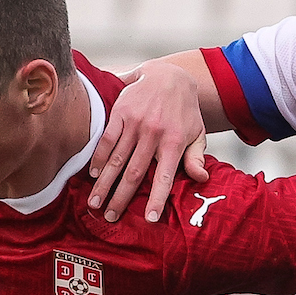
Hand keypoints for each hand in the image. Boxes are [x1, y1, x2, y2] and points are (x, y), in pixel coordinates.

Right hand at [87, 64, 210, 223]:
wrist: (170, 75)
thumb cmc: (185, 111)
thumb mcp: (197, 133)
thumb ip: (196, 157)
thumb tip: (201, 178)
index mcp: (174, 142)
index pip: (164, 177)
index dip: (156, 199)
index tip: (149, 219)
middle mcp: (153, 134)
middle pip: (133, 173)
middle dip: (120, 198)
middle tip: (109, 217)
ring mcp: (135, 122)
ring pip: (116, 159)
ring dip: (104, 183)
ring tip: (94, 202)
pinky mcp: (120, 112)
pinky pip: (107, 139)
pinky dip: (99, 158)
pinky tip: (94, 174)